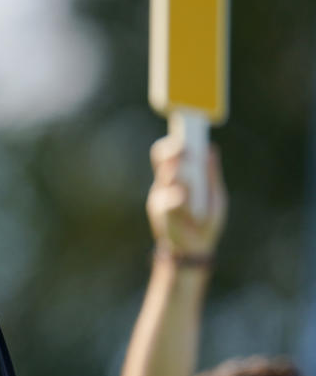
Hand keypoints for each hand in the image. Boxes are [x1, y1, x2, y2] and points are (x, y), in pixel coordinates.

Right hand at [146, 135, 227, 257]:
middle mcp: (166, 183)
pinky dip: (177, 198)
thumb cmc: (206, 220)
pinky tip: (182, 197)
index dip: (175, 140)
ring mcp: (161, 197)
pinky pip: (168, 200)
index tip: (185, 128)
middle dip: (173, 150)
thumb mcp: (215, 193)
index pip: (171, 153)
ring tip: (190, 170)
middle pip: (162, 158)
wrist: (197, 248)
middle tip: (185, 146)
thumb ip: (210, 173)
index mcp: (179, 176)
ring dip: (180, 172)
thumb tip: (210, 148)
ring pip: (167, 176)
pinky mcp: (161, 213)